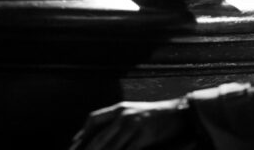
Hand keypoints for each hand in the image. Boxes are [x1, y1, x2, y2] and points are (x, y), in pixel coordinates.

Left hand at [70, 98, 197, 149]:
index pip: (93, 120)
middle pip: (98, 137)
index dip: (81, 135)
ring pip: (111, 148)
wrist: (181, 114)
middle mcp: (124, 115)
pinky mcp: (144, 137)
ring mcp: (133, 126)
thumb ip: (117, 122)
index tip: (73, 146)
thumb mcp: (134, 114)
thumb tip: (100, 136)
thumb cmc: (156, 117)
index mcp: (120, 108)